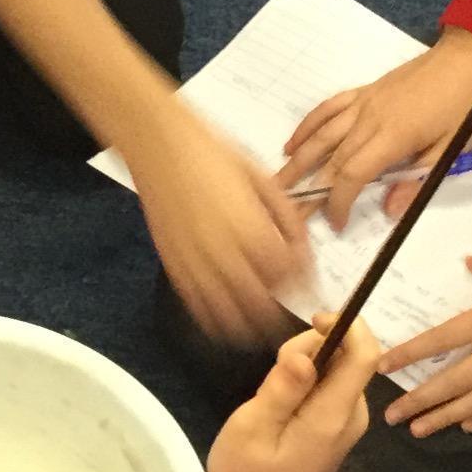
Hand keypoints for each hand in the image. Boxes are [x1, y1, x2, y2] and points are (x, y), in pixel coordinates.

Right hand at [130, 107, 307, 343]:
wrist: (160, 144)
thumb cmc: (214, 154)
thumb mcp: (261, 177)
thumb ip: (286, 216)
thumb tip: (302, 246)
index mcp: (251, 228)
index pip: (287, 272)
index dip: (303, 281)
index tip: (311, 282)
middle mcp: (223, 253)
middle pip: (260, 303)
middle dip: (280, 311)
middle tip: (291, 309)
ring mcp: (195, 263)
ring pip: (227, 314)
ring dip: (249, 325)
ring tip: (263, 326)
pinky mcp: (173, 266)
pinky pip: (197, 306)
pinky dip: (215, 320)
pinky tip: (228, 322)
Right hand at [204, 318, 382, 471]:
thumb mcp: (252, 429)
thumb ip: (281, 388)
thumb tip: (307, 354)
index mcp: (333, 415)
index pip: (365, 355)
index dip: (347, 325)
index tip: (312, 318)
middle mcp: (351, 415)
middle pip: (349, 356)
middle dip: (314, 346)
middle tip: (273, 374)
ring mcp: (346, 423)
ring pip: (337, 369)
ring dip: (306, 365)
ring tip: (271, 398)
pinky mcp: (336, 428)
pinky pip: (329, 386)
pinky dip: (306, 382)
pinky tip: (280, 408)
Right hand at [278, 28, 471, 230]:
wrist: (468, 57)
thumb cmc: (468, 105)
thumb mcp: (452, 148)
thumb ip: (418, 179)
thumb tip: (389, 211)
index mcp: (392, 137)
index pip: (352, 174)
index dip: (338, 201)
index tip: (335, 223)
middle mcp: (369, 119)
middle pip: (331, 159)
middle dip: (310, 190)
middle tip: (291, 216)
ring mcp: (363, 103)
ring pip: (322, 135)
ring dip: (298, 161)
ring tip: (278, 184)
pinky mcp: (364, 91)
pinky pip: (328, 108)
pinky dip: (307, 126)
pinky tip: (292, 143)